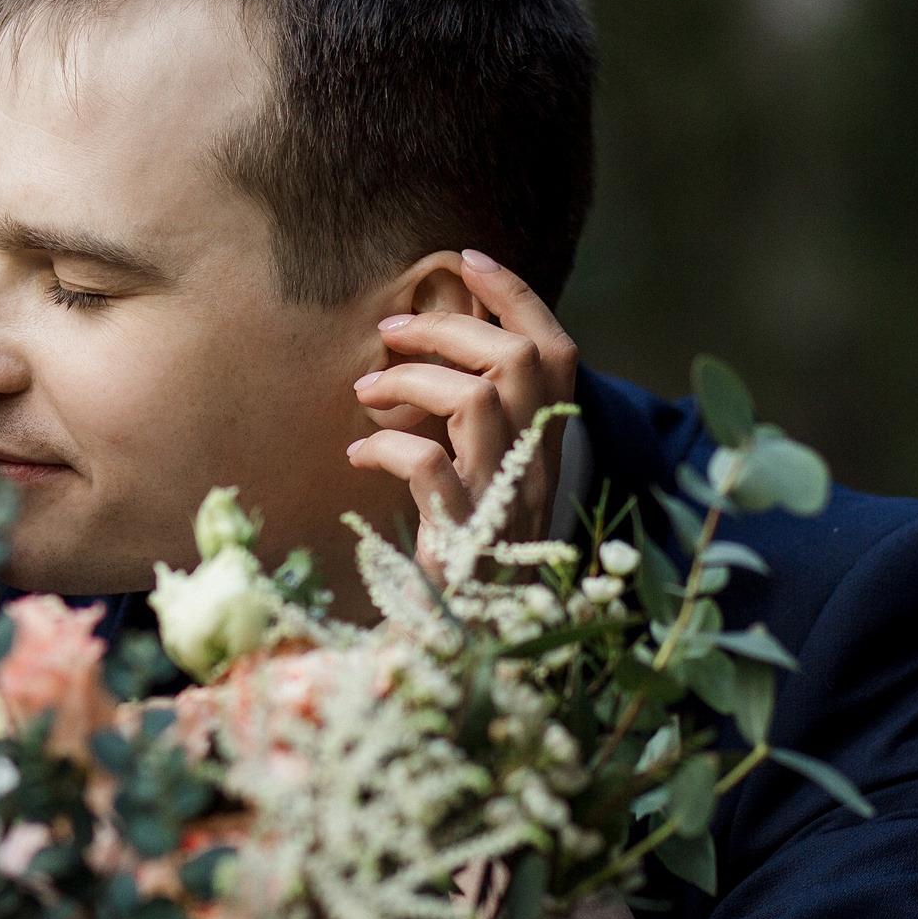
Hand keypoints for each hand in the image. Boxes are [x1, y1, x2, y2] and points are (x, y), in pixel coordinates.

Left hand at [346, 251, 578, 574]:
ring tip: (366, 390)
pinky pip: (430, 466)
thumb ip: (472, 434)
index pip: (558, 351)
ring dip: (414, 379)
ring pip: (479, 399)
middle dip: (449, 326)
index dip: (518, 297)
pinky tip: (359, 453)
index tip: (467, 261)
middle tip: (388, 329)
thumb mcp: (481, 490)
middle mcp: (537, 473)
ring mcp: (504, 505)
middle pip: (520, 360)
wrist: (463, 657)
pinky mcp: (463, 540)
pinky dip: (388, 445)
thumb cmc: (463, 568)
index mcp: (546, 453)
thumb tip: (424, 366)